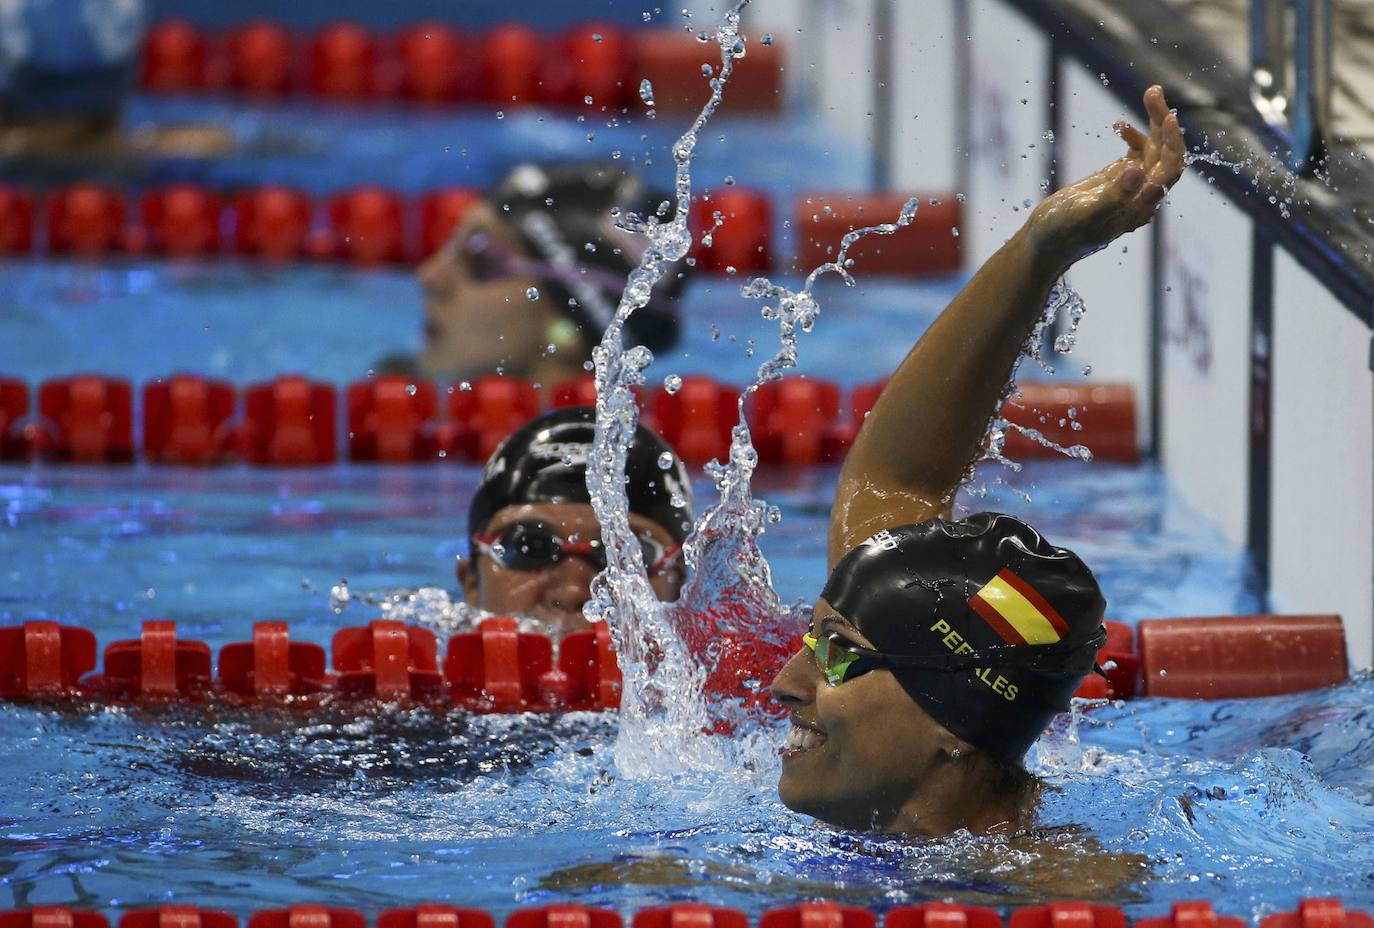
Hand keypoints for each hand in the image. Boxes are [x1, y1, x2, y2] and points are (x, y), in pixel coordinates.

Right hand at [1027, 84, 1184, 267]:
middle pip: (1166, 154)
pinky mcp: (1116, 180)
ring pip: (1153, 150)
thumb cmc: (1062, 233)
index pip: (1169, 170)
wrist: (1044, 242)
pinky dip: (1133, 136)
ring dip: (1154, 123)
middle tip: (1154, 92)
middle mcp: (1141, 195)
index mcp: (1139, 205)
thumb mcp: (1085, 214)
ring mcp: (1130, 186)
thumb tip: (1137, 172)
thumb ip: (1113, 195)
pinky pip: (1136, 154)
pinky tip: (1120, 125)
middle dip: (1163, 122)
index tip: (1167, 117)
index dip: (1172, 143)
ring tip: (1149, 93)